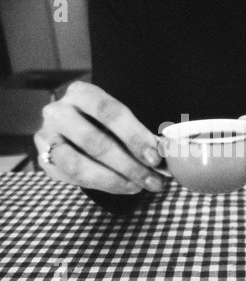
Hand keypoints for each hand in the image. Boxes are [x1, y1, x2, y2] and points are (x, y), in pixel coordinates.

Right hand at [34, 81, 163, 193]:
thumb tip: (166, 154)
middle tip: (153, 181)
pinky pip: (71, 178)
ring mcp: (46, 136)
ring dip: (114, 180)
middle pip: (95, 141)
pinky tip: (123, 187)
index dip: (134, 136)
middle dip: (129, 165)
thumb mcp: (121, 120)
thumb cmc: (106, 124)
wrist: (76, 130)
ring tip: (139, 187)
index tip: (155, 158)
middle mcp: (58, 111)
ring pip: (78, 164)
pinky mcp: (44, 160)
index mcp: (81, 92)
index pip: (109, 112)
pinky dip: (101, 186)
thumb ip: (140, 134)